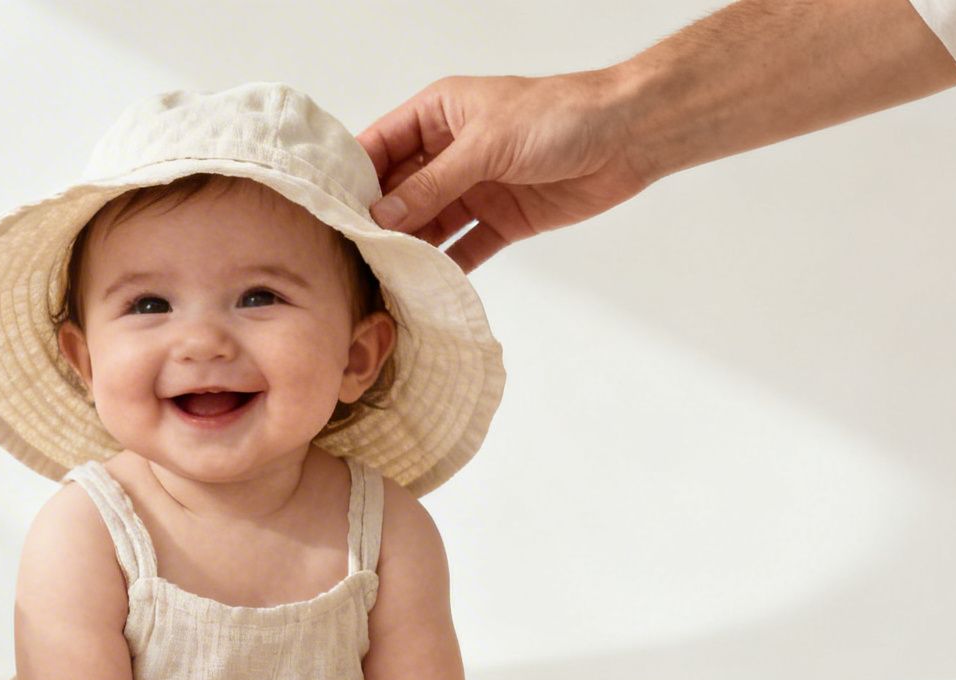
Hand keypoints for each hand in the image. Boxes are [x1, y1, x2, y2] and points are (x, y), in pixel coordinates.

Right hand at [358, 70, 652, 271]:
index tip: (327, 212)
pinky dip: (445, 268)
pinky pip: (463, 248)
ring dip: (407, 249)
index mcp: (438, 115)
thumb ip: (433, 184)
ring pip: (428, 224)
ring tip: (378, 279)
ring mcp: (474, 188)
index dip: (352, 177)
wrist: (628, 137)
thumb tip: (382, 216)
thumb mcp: (486, 144)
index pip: (380, 146)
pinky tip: (422, 288)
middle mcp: (450, 151)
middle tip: (347, 256)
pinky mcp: (501, 220)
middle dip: (375, 222)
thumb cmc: (559, 116)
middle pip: (399, 191)